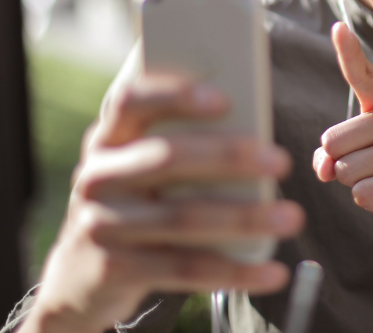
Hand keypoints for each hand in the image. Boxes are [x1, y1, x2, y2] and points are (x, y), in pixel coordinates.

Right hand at [23, 74, 303, 332]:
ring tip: (292, 217)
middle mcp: (99, 176)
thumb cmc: (139, 199)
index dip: (175, 96)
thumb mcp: (145, 165)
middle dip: (229, 157)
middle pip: (167, 158)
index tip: (225, 99)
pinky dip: (236, 271)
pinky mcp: (113, 270)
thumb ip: (185, 142)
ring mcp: (101, 224)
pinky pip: (185, 270)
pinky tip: (272, 271)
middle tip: (282, 162)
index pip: (132, 101)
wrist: (80, 275)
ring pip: (183, 217)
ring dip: (245, 218)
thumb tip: (257, 128)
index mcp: (110, 137)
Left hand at [312, 22, 372, 240]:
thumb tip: (323, 167)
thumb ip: (337, 153)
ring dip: (360, 185)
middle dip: (344, 165)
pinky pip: (365, 194)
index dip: (348, 51)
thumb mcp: (372, 150)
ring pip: (347, 172)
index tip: (337, 27)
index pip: (363, 73)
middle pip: (334, 143)